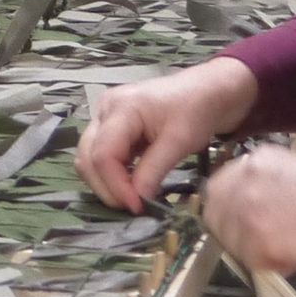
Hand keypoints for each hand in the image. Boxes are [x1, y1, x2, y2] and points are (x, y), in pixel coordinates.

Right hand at [75, 57, 259, 211]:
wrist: (208, 90)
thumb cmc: (197, 109)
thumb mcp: (179, 141)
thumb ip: (154, 170)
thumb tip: (136, 201)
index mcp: (121, 108)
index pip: (103, 154)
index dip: (115, 185)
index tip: (137, 206)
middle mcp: (105, 110)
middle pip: (87, 157)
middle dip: (106, 187)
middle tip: (133, 206)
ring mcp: (106, 117)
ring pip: (89, 158)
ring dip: (105, 182)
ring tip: (132, 197)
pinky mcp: (112, 126)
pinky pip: (100, 154)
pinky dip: (111, 173)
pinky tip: (131, 183)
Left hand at [200, 143, 295, 275]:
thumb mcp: (294, 170)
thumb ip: (264, 182)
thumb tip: (248, 205)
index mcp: (254, 160)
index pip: (219, 186)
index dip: (229, 207)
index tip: (244, 219)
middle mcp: (242, 181)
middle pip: (214, 211)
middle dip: (231, 229)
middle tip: (259, 241)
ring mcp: (245, 211)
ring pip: (230, 240)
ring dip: (251, 249)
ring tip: (286, 247)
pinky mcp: (255, 241)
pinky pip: (250, 261)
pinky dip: (270, 265)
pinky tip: (295, 256)